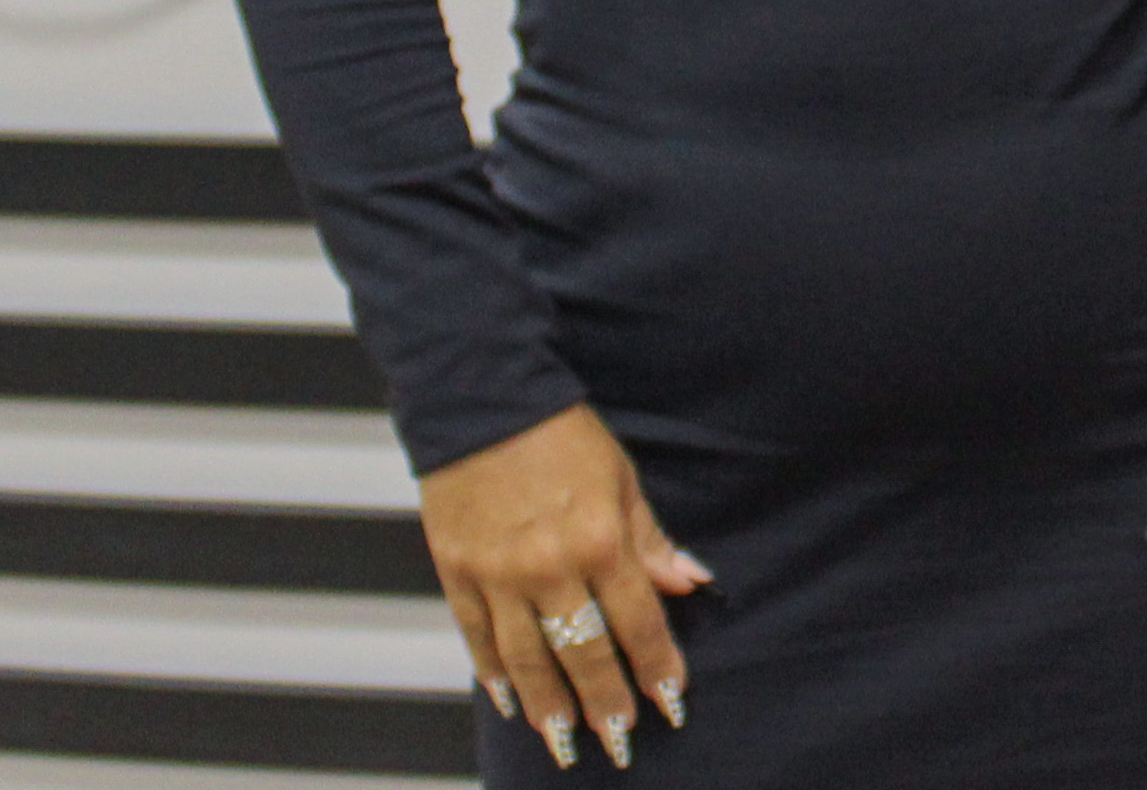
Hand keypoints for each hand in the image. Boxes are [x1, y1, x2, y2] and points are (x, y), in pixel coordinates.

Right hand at [416, 403, 708, 770]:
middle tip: (620, 743)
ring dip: (548, 707)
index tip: (672, 704)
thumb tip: (691, 584)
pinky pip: (475, 637)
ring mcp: (496, 575)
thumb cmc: (563, 437)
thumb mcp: (622, 478)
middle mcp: (549, 567)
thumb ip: (650, 540)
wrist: (483, 402)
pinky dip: (493, 673)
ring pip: (526, 659)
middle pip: (583, 652)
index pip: (637, 621)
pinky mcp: (455, 572)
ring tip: (564, 744)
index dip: (656, 666)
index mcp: (600, 540)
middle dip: (604, 704)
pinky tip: (509, 703)